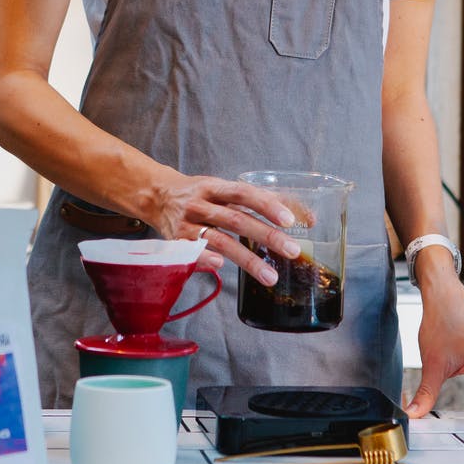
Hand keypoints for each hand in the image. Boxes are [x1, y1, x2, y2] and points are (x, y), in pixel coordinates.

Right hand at [146, 173, 300, 285]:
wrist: (156, 196)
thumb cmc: (201, 194)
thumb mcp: (225, 189)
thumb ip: (262, 200)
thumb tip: (307, 217)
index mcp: (215, 187)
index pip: (244, 193)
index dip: (266, 205)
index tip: (289, 220)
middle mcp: (201, 204)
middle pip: (237, 220)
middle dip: (266, 236)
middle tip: (293, 251)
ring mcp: (188, 224)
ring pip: (221, 241)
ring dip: (247, 260)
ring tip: (271, 276)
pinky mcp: (177, 243)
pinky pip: (192, 253)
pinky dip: (205, 259)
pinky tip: (221, 267)